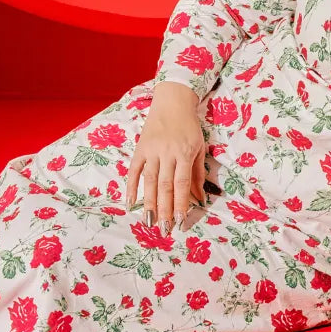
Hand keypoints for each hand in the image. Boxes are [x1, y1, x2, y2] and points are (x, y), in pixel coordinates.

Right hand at [125, 98, 205, 235]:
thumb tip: (200, 198)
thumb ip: (197, 174)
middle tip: (164, 230)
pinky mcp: (139, 148)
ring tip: (148, 222)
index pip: (181, 184)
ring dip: (148, 203)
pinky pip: (134, 170)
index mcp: (184, 153)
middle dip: (164, 209)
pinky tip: (130, 203)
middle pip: (164, 186)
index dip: (181, 204)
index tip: (180, 222)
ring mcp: (151, 150)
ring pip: (149, 180)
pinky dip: (131, 186)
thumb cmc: (189, 126)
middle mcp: (167, 153)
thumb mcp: (198, 147)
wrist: (172, 101)